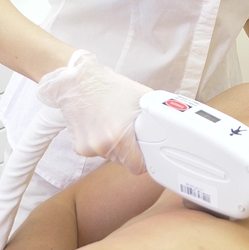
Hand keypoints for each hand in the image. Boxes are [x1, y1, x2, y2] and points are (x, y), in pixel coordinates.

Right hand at [37, 50, 151, 173]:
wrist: (78, 82)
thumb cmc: (111, 88)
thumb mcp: (143, 99)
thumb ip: (155, 119)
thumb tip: (170, 130)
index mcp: (119, 137)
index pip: (137, 166)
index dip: (145, 159)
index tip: (147, 152)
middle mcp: (102, 146)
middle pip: (124, 161)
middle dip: (130, 149)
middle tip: (129, 129)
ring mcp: (88, 148)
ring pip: (111, 157)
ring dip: (115, 146)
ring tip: (113, 123)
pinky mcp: (79, 147)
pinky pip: (98, 152)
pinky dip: (102, 143)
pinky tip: (101, 125)